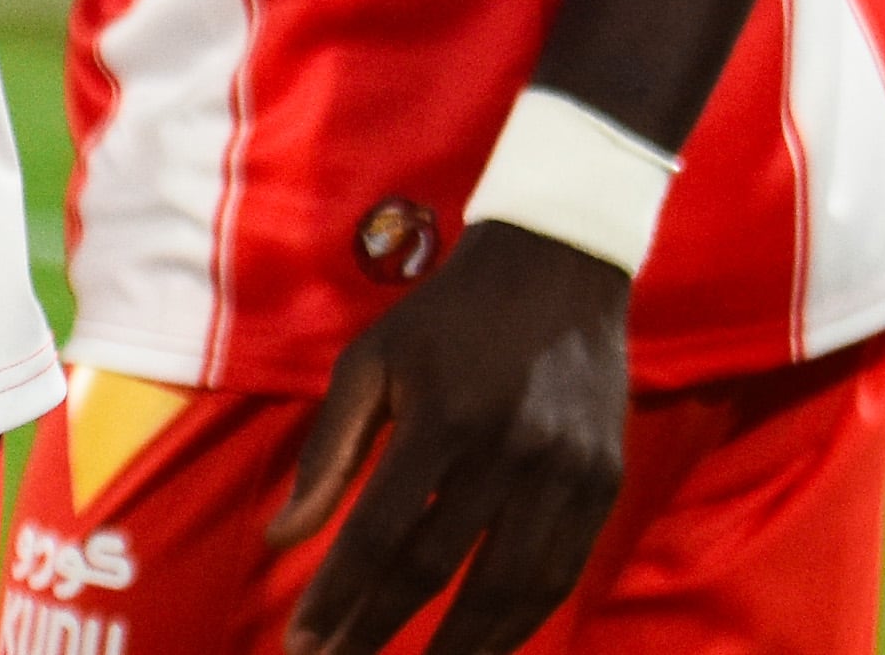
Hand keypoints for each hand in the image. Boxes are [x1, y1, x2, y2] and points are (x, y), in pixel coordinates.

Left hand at [271, 222, 633, 654]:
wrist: (556, 267)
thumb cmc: (443, 318)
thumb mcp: (370, 362)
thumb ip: (327, 453)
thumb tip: (281, 539)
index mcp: (442, 416)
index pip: (381, 531)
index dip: (340, 594)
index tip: (305, 642)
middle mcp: (509, 450)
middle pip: (439, 570)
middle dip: (382, 629)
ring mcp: (566, 472)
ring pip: (509, 589)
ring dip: (460, 645)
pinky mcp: (604, 483)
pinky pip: (560, 573)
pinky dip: (520, 620)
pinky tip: (483, 644)